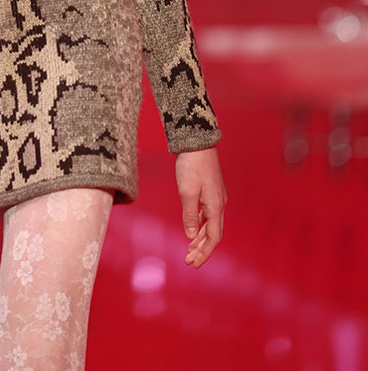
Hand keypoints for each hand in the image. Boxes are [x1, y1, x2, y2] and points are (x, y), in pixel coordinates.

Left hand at [175, 145, 226, 268]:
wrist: (197, 142)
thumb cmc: (191, 166)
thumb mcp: (187, 192)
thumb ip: (189, 215)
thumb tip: (190, 235)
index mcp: (216, 206)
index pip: (213, 237)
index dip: (204, 252)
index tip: (194, 264)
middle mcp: (219, 204)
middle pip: (213, 233)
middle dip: (202, 249)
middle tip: (189, 261)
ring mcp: (216, 197)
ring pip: (210, 224)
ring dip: (200, 238)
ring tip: (190, 250)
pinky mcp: (210, 191)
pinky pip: (207, 214)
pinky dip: (200, 225)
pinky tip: (192, 229)